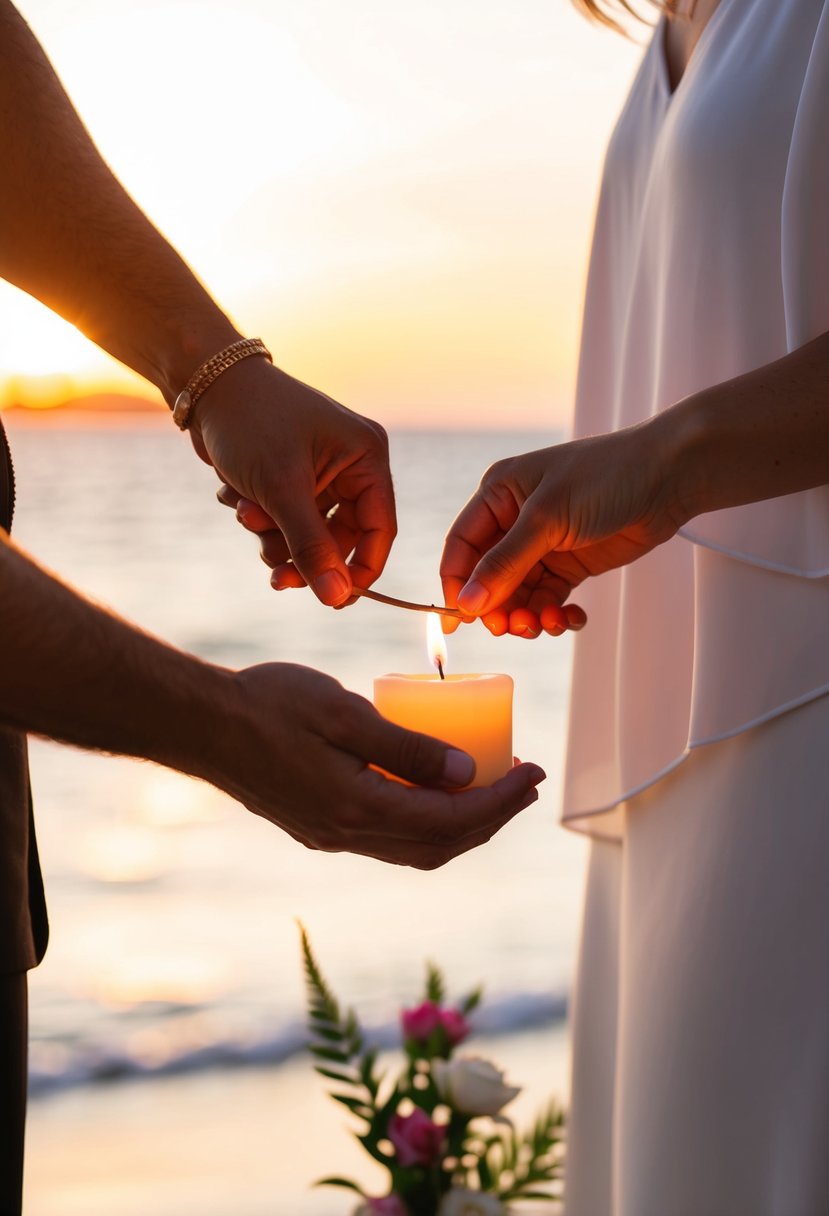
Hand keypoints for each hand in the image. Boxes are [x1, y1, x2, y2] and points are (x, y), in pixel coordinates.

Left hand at [189, 357, 395, 606]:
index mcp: (366, 456)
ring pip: (309, 535)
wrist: (204, 384)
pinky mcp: (291, 477)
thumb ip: (311, 547)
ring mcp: (320, 472)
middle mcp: (350, 464)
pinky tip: (236, 496)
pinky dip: (261, 520)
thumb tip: (336, 599)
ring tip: (244, 514)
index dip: (359, 570)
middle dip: (302, 554)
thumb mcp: (281, 489)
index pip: (379, 529)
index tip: (334, 600)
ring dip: (274, 537)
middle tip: (276, 577)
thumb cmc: (250, 422)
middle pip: (341, 539)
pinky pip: (286, 521)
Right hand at [211, 663, 544, 868]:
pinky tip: (433, 788)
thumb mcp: (342, 712)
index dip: (499, 800)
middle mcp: (346, 834)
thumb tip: (465, 771)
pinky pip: (387, 837)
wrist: (199, 724)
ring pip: (414, 847)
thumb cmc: (266, 704)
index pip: (450, 819)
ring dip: (460, 824)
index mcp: (357, 808)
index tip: (533, 772)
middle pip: (440, 844)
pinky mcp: (317, 825)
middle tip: (526, 782)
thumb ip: (405, 746)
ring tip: (492, 787)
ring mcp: (329, 835)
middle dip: (491, 817)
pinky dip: (425, 821)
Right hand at [440, 423, 686, 637]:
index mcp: (499, 494)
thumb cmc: (608, 477)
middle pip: (488, 578)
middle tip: (515, 627)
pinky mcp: (570, 563)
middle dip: (499, 606)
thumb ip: (505, 564)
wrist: (670, 476)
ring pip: (518, 594)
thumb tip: (468, 603)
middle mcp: (515, 520)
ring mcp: (543, 543)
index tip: (461, 622)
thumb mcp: (548, 519)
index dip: (457, 585)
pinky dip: (554, 614)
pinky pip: (548, 599)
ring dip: (528, 615)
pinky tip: (570, 618)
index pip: (462, 547)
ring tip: (549, 623)